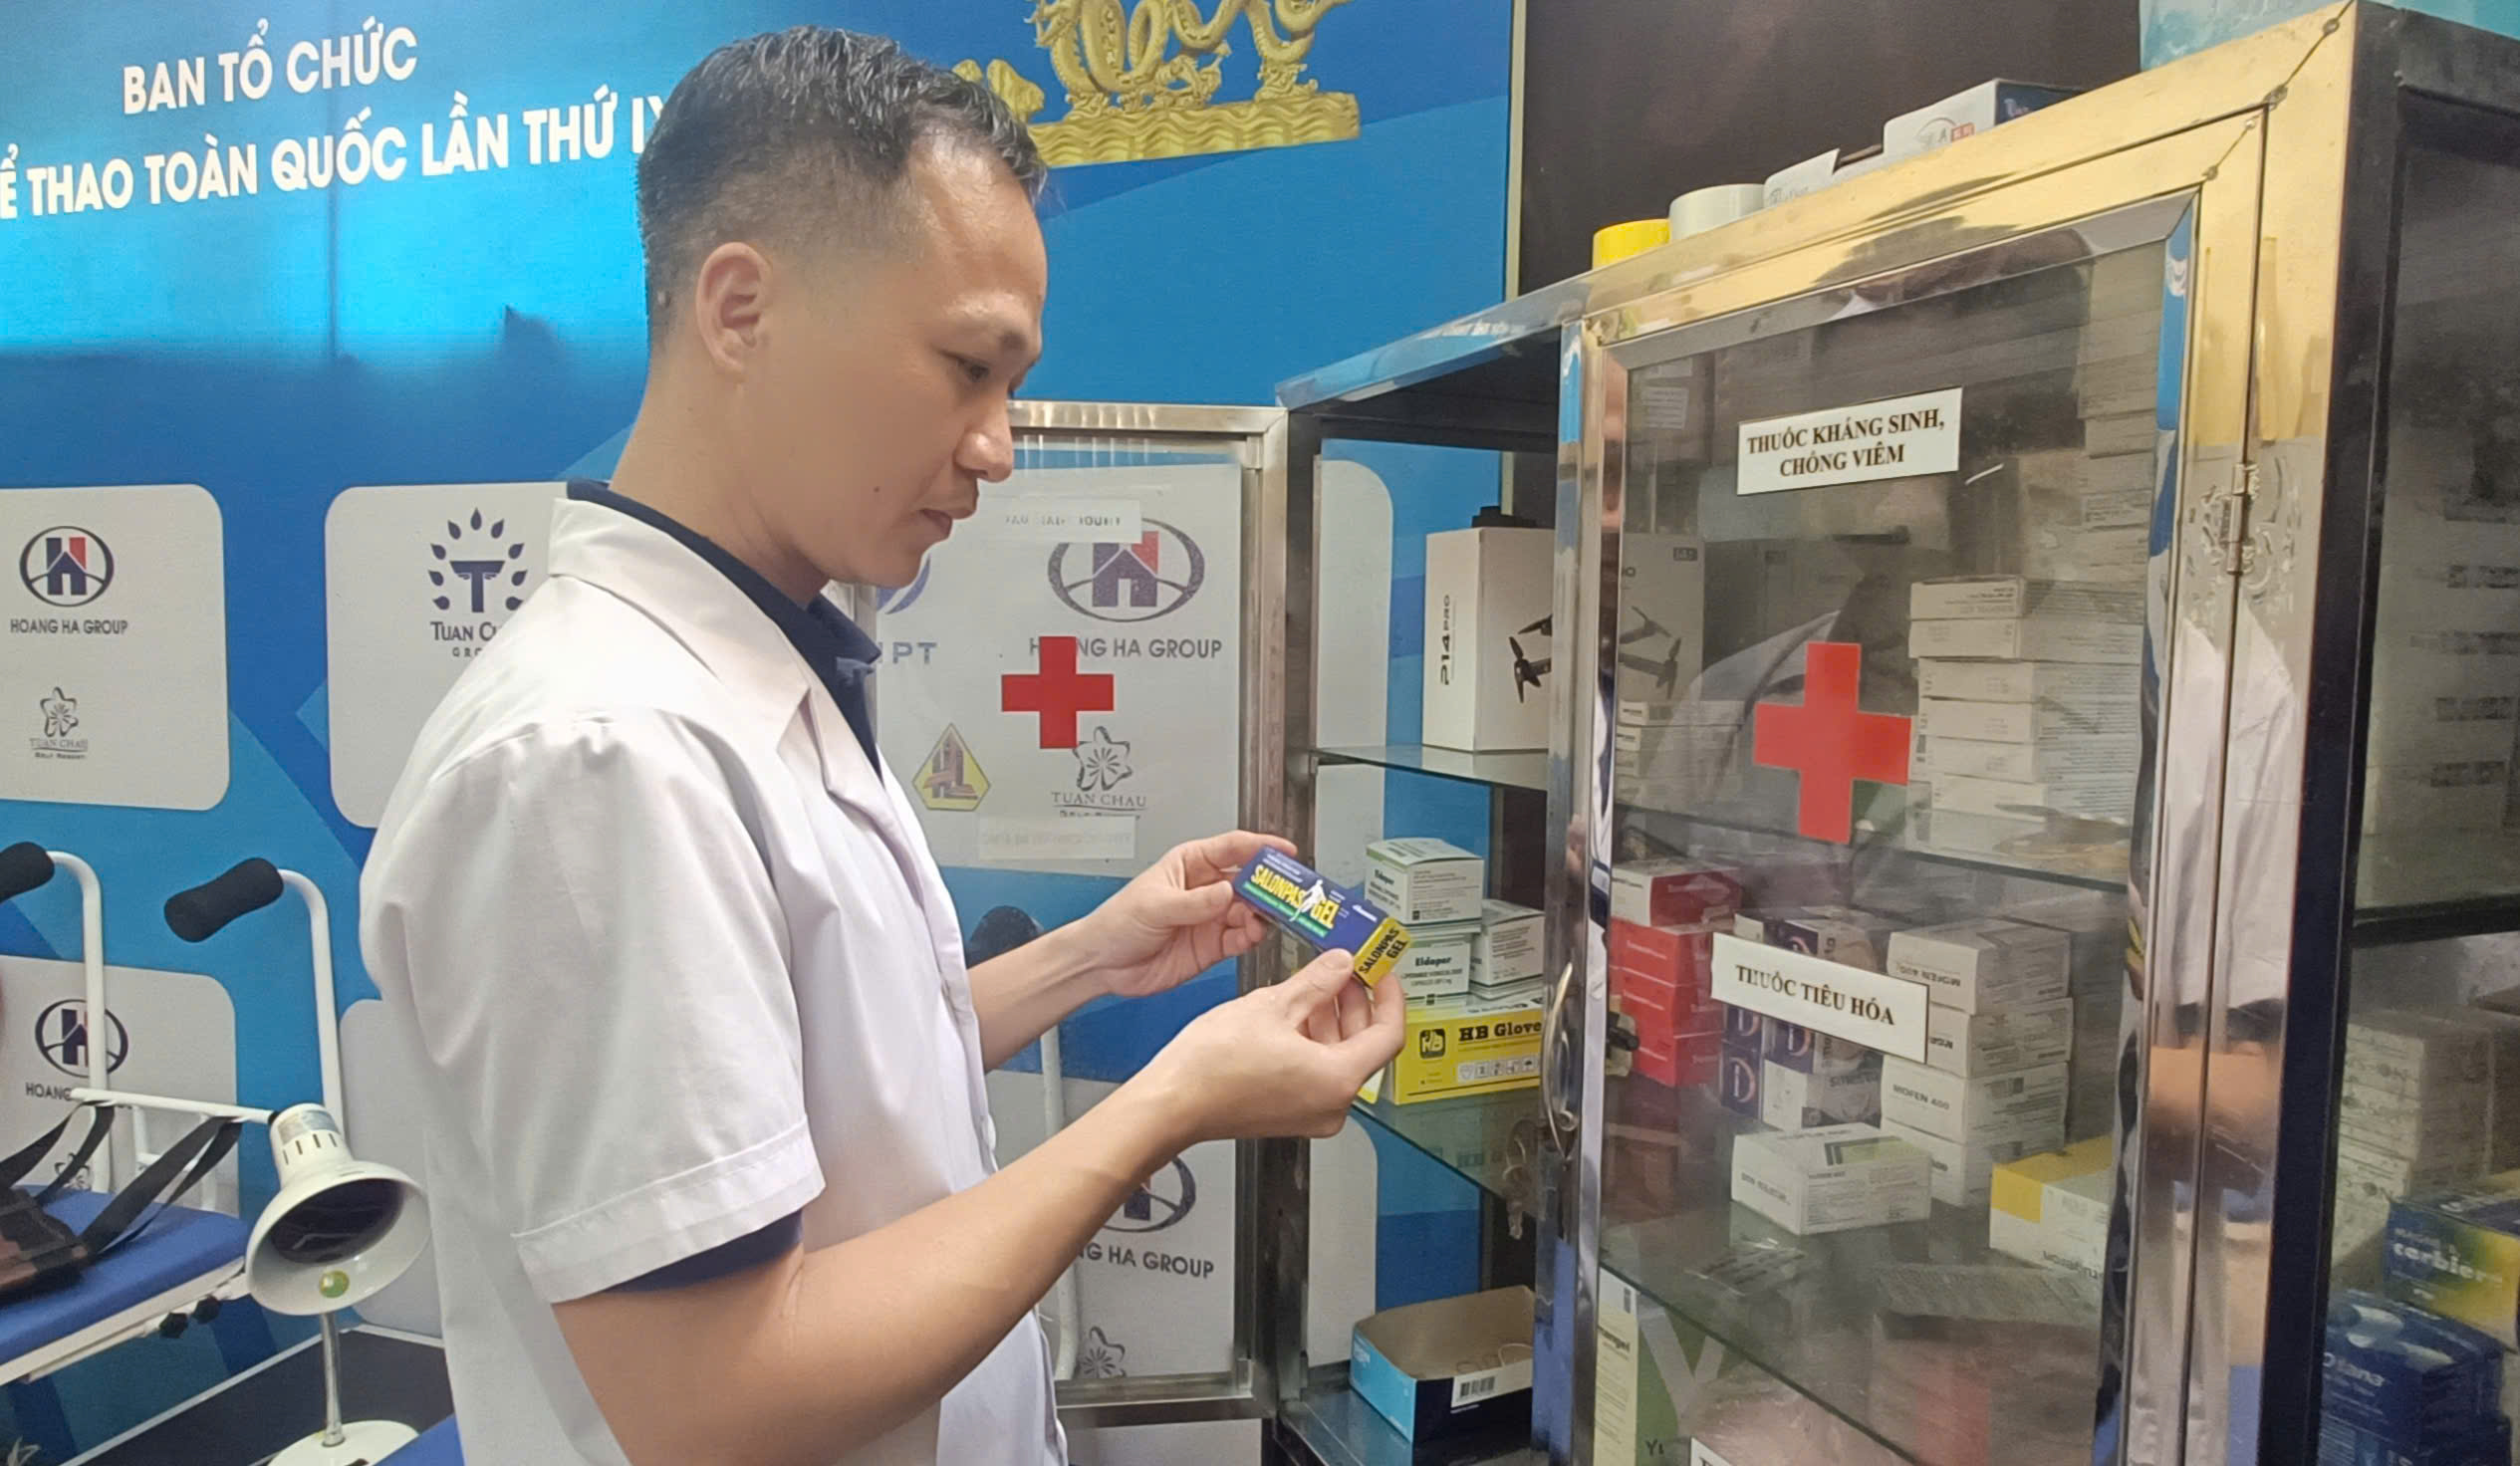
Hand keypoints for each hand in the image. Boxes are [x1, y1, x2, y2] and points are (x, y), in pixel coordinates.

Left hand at [1074, 831, 1294, 999]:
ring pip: (1250, 911)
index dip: (1262, 847)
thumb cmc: (1117, 922)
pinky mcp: (1213, 945)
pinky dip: (1251, 938)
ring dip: (1262, 915)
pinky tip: (1250, 937)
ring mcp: (1211, 917)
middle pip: (1249, 880)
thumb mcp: (1154, 905)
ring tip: (1263, 920)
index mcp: (1191, 864)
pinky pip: (1241, 938)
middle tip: (1287, 893)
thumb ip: (1193, 902)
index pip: (1233, 848)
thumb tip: (1226, 892)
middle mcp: (1206, 888)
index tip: (1285, 851)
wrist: (1103, 964)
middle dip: (1270, 886)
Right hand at [1136, 950, 1405, 1144]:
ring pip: (1339, 1059)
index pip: (1388, 1034)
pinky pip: (1317, 1073)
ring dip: (1333, 1020)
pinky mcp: (1290, 1114)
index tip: (1383, 973)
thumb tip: (1342, 964)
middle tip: (1347, 969)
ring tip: (1317, 984)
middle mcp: (1332, 1104)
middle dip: (1357, 1004)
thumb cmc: (1212, 1066)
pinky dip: (1314, 1042)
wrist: (1172, 1103)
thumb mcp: (1272, 1006)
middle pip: (1365, 1047)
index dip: (1390, 996)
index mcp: (1337, 1079)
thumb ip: (1317, 982)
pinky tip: (1296, 1013)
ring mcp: (1311, 1114)